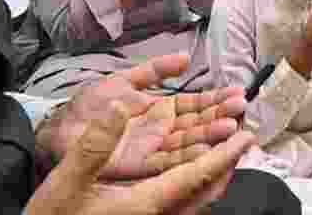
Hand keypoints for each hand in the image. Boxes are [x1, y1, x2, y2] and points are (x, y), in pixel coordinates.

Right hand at [27, 101, 255, 214]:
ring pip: (197, 201)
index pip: (196, 176)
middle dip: (226, 165)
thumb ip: (94, 145)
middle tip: (240, 141)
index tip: (245, 137)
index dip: (223, 155)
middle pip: (206, 192)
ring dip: (213, 175)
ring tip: (222, 153)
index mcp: (145, 204)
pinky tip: (188, 175)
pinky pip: (182, 205)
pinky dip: (195, 186)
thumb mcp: (67, 181)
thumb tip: (119, 108)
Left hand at [35, 54, 248, 180]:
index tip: (236, 93)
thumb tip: (185, 59)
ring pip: (189, 143)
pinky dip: (190, 156)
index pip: (194, 106)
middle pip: (197, 124)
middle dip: (220, 115)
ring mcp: (153, 149)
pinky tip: (207, 149)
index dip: (214, 100)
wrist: (60, 128)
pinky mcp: (141, 166)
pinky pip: (170, 162)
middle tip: (241, 106)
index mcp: (159, 111)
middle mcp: (161, 131)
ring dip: (211, 135)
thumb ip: (155, 70)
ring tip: (232, 125)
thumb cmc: (89, 106)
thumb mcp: (125, 80)